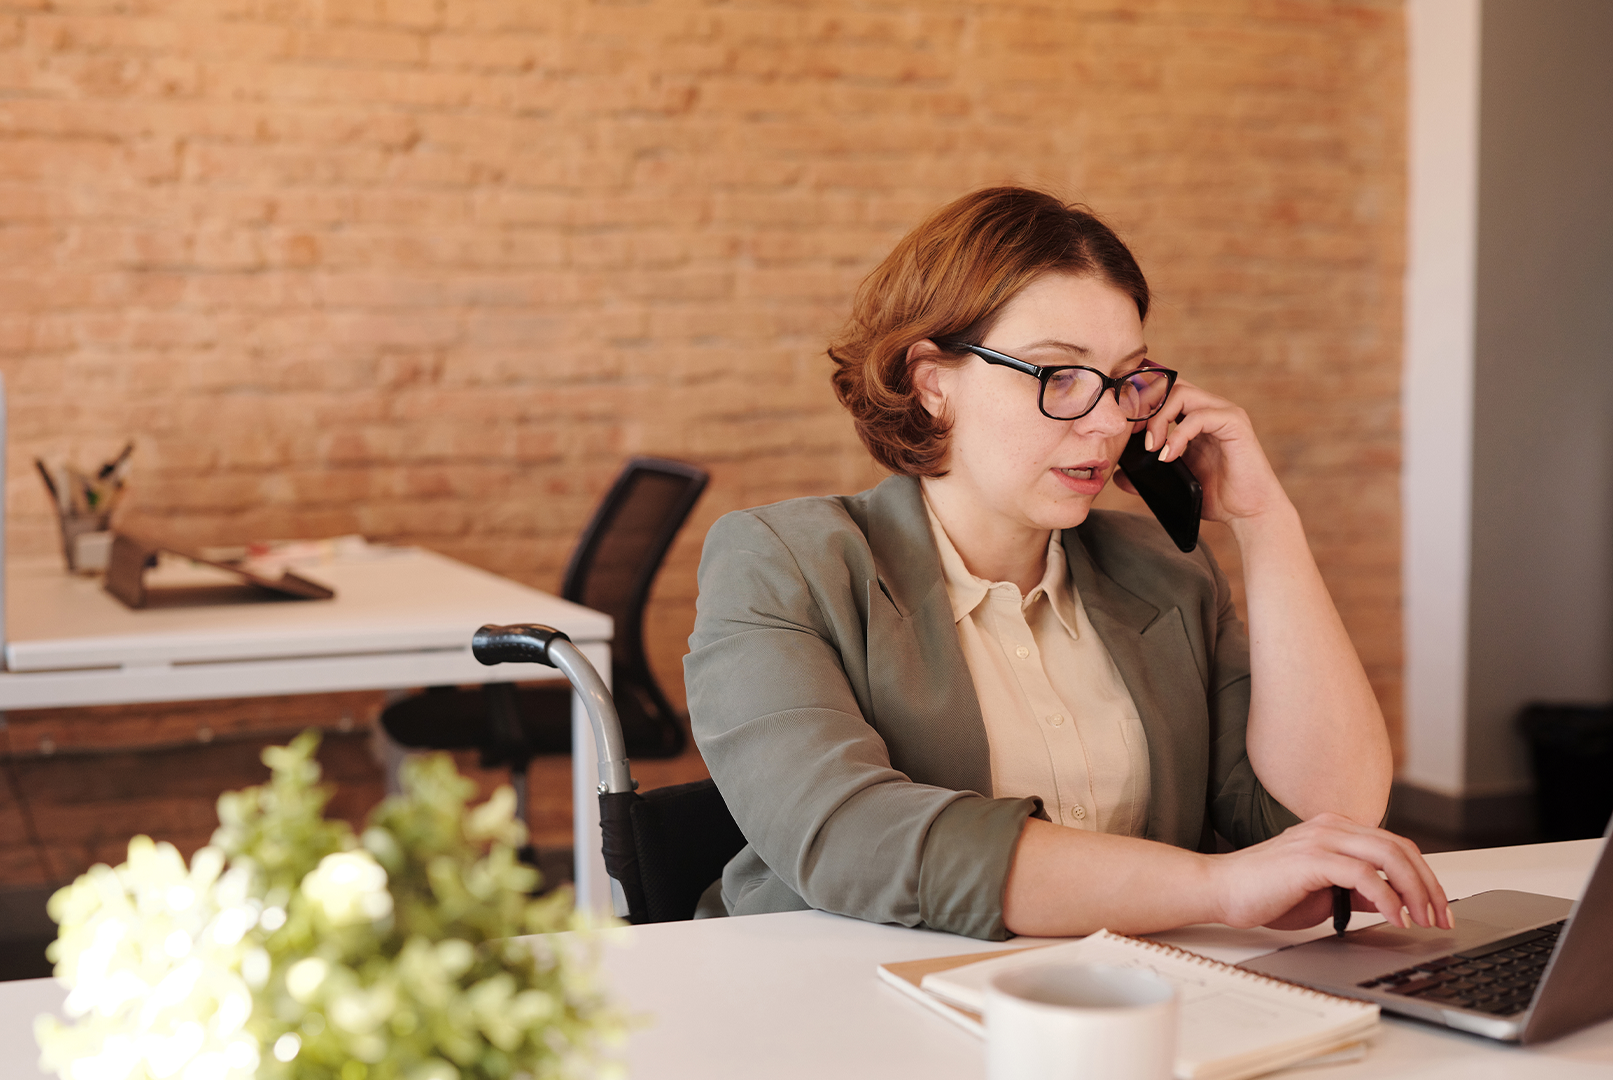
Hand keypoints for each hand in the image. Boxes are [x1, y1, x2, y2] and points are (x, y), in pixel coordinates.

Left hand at [1126, 377, 1287, 524]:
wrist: (1248, 513)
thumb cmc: (1215, 497)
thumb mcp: (1173, 483)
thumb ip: (1147, 475)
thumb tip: (1118, 474)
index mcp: (1194, 417)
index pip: (1163, 392)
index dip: (1139, 404)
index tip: (1123, 429)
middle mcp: (1209, 408)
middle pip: (1169, 385)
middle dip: (1144, 405)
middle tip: (1132, 434)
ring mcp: (1224, 413)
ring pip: (1181, 393)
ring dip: (1158, 418)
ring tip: (1152, 448)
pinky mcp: (1235, 423)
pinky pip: (1199, 416)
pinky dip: (1178, 435)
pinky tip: (1168, 456)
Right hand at [1206, 813, 1452, 931]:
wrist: (1221, 890)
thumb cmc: (1263, 891)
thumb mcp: (1322, 893)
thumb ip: (1355, 891)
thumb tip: (1390, 902)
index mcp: (1334, 830)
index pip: (1395, 845)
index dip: (1423, 876)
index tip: (1436, 908)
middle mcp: (1331, 827)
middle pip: (1400, 847)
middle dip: (1429, 884)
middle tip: (1440, 917)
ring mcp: (1321, 840)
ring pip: (1389, 855)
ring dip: (1415, 891)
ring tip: (1423, 919)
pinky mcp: (1312, 859)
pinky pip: (1365, 874)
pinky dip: (1387, 898)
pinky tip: (1394, 918)